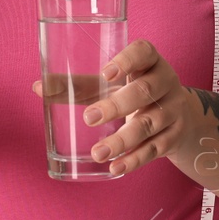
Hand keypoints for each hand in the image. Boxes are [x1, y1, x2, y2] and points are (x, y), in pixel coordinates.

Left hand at [30, 39, 191, 177]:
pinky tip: (116, 168)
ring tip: (98, 153)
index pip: (143, 52)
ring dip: (122, 140)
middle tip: (88, 118)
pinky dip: (135, 160)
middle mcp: (165, 82)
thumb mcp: (111, 85)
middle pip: (144, 91)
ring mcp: (173, 110)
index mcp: (149, 61)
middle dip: (116, 106)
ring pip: (148, 124)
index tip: (105, 73)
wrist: (180, 117)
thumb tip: (38, 87)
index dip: (127, 60)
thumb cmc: (134, 92)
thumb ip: (78, 85)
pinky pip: (155, 149)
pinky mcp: (174, 136)